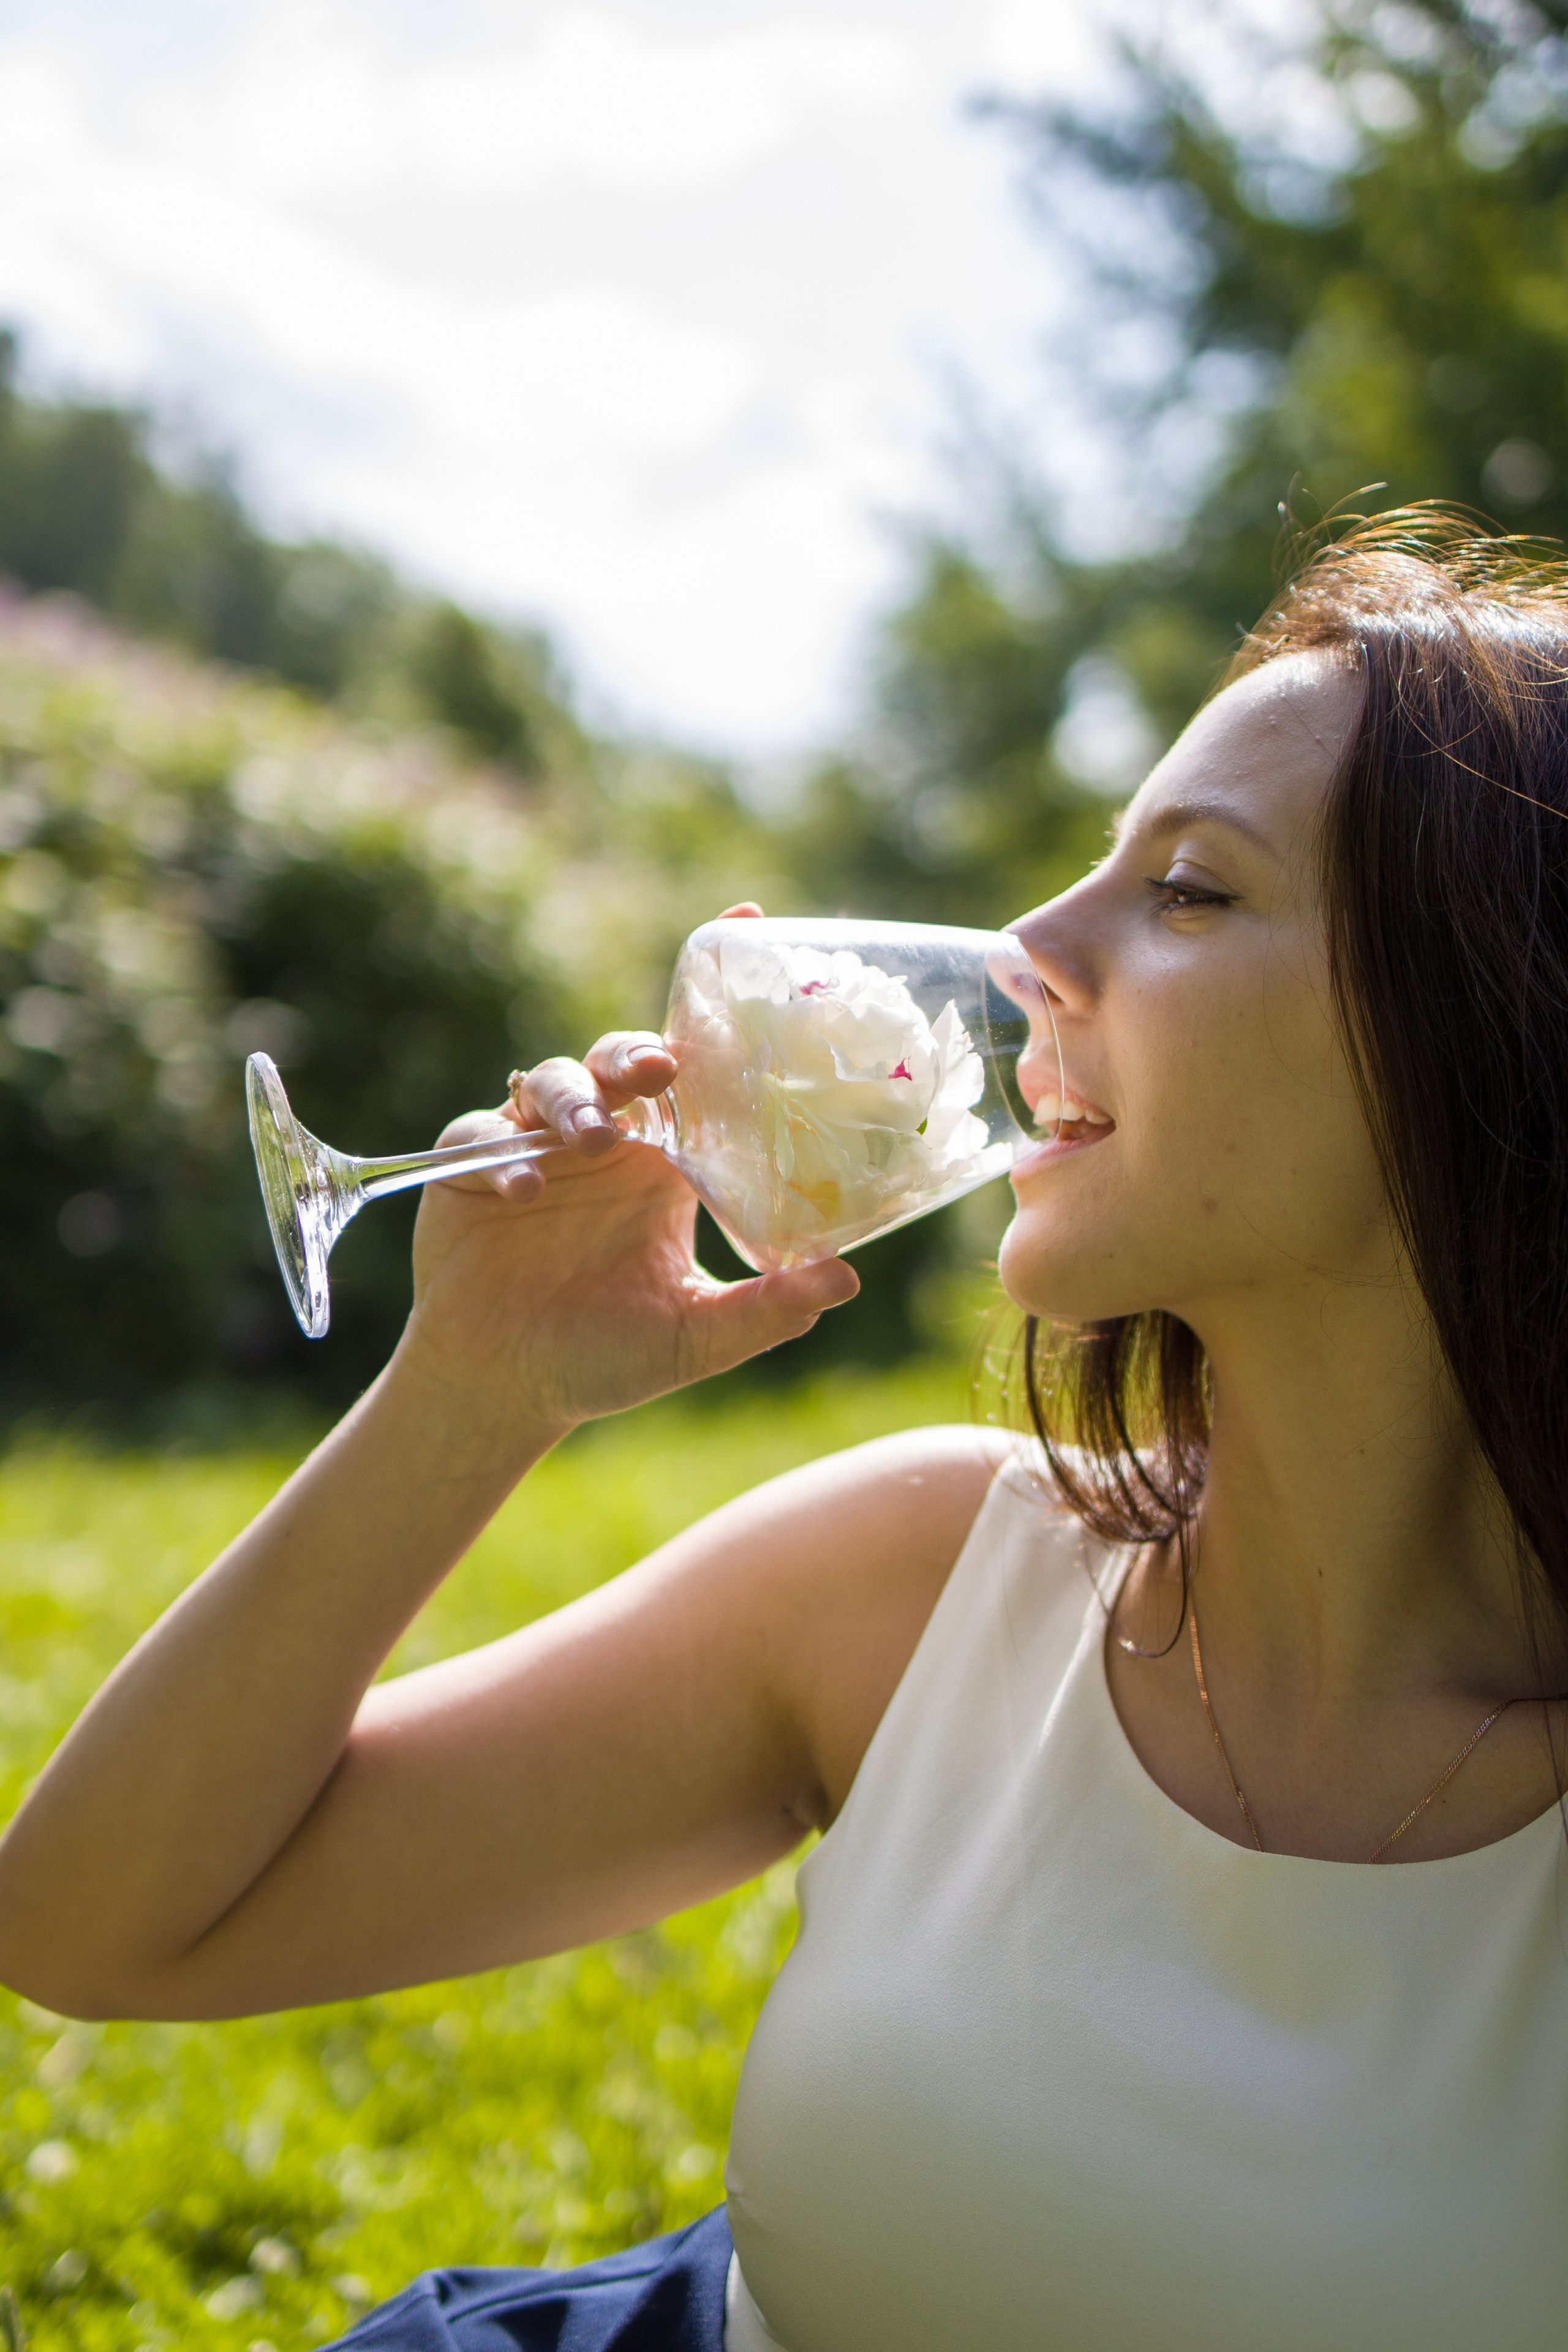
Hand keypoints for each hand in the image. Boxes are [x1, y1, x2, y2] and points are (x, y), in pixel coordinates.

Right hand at [394, 910, 858, 1436]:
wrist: (509, 1392)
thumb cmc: (606, 1358)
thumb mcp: (694, 1336)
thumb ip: (766, 1309)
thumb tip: (846, 1280)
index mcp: (666, 1160)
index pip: (697, 1061)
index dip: (715, 996)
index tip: (752, 921)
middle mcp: (607, 1141)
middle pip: (621, 1055)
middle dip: (637, 1050)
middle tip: (660, 1071)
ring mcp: (533, 1148)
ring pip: (550, 1080)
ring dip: (574, 1103)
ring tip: (593, 1144)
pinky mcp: (469, 1170)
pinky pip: (480, 1137)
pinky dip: (499, 1157)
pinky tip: (519, 1195)